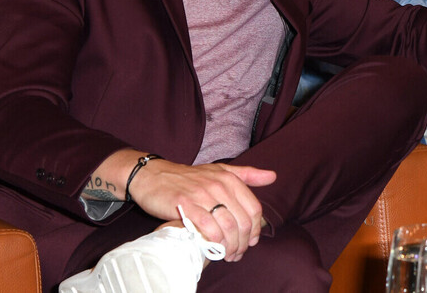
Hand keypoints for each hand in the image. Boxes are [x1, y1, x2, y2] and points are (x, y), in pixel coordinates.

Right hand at [128, 158, 275, 261]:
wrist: (154, 175)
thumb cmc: (189, 177)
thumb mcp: (220, 170)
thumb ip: (247, 174)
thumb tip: (272, 176)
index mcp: (230, 178)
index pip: (254, 209)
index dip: (255, 229)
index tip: (251, 241)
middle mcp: (219, 186)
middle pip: (242, 222)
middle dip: (243, 243)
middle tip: (237, 254)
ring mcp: (202, 195)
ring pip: (227, 227)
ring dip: (230, 246)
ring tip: (227, 255)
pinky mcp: (185, 205)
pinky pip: (207, 227)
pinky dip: (213, 241)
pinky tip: (213, 248)